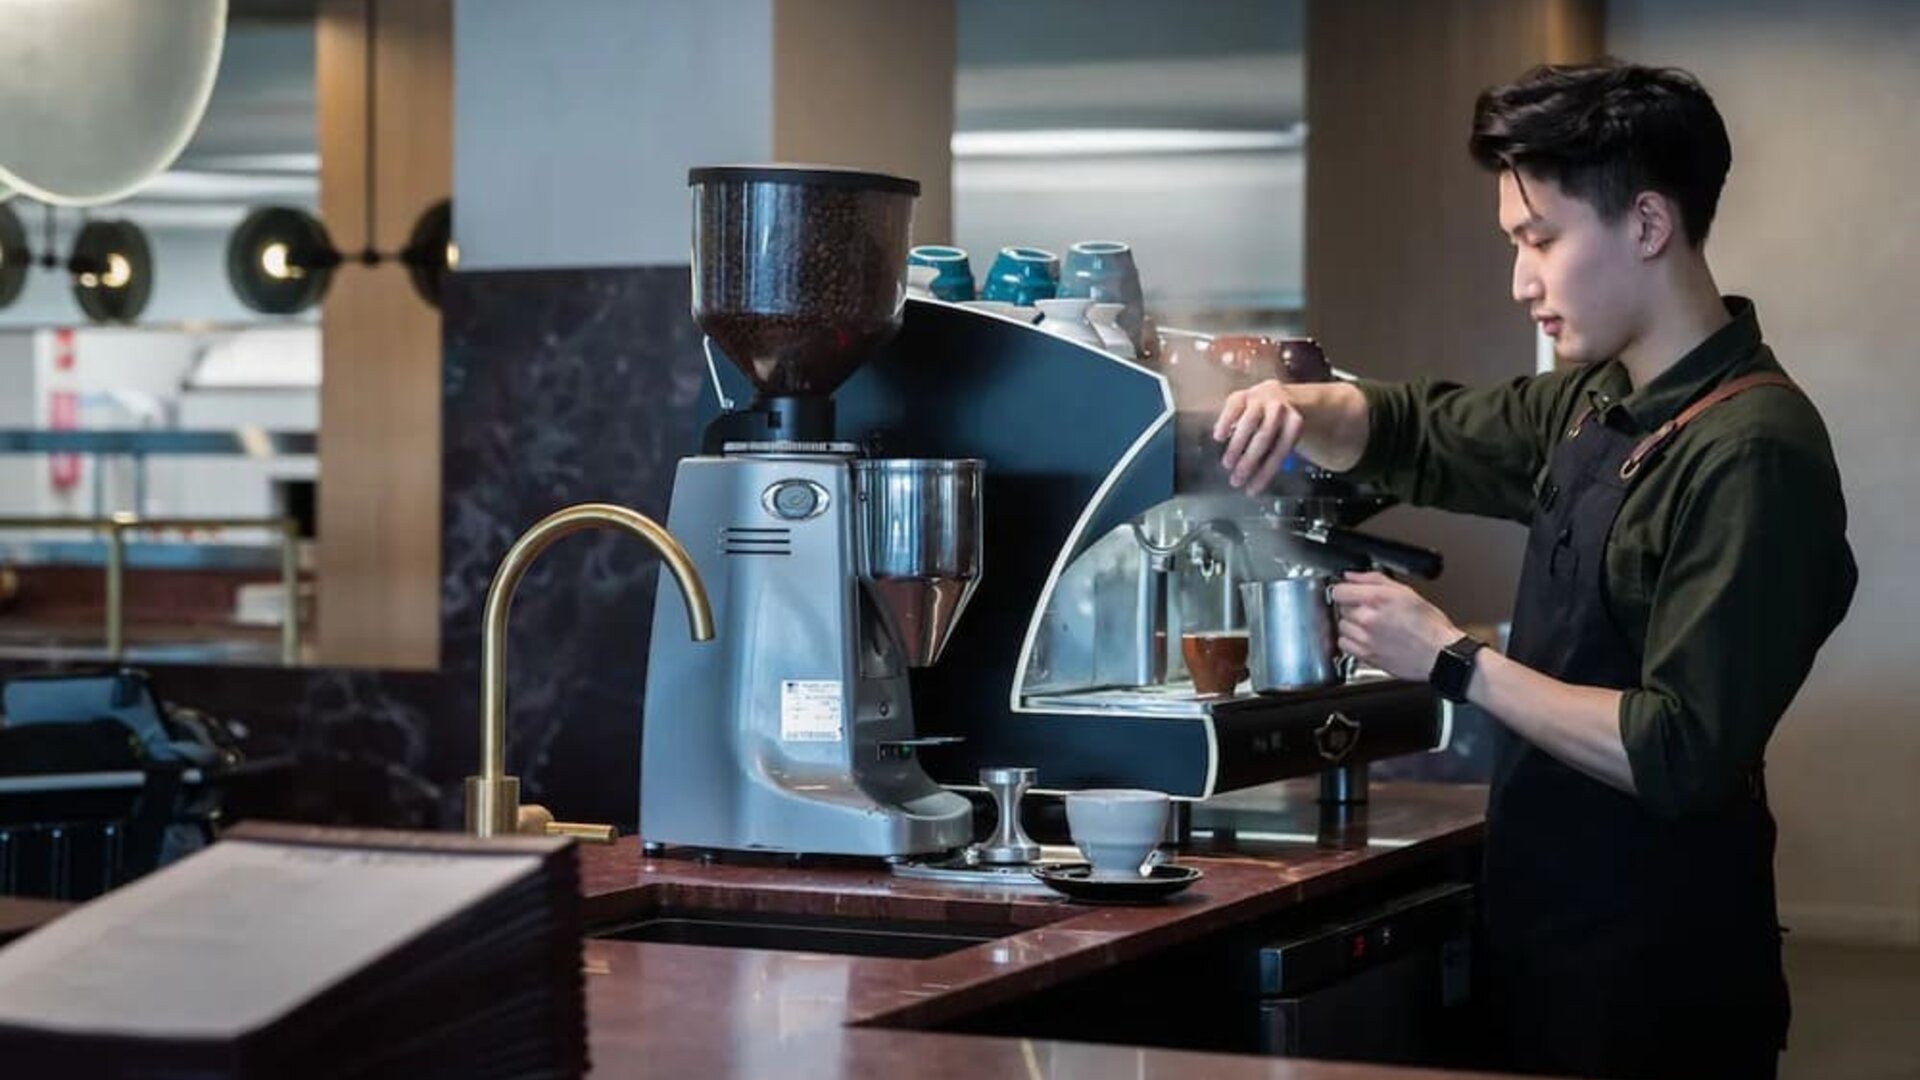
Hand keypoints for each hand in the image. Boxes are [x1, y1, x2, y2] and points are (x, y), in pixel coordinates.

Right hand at [1213, 379, 1303, 493]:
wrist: (1276, 396)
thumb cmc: (1277, 428)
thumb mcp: (1282, 441)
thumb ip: (1271, 457)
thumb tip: (1253, 483)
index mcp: (1294, 422)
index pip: (1280, 450)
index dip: (1266, 472)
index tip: (1252, 489)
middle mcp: (1280, 407)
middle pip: (1264, 436)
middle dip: (1249, 461)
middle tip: (1236, 479)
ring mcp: (1261, 398)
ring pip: (1249, 422)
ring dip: (1237, 446)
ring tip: (1227, 464)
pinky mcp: (1243, 394)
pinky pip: (1233, 407)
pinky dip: (1225, 422)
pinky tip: (1219, 437)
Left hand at [1328, 571, 1462, 682]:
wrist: (1440, 654)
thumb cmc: (1430, 626)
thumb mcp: (1406, 592)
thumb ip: (1374, 579)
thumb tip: (1352, 575)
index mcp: (1377, 599)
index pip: (1339, 591)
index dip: (1344, 590)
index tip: (1349, 593)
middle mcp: (1368, 618)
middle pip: (1341, 608)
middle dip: (1353, 607)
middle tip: (1370, 611)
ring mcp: (1365, 638)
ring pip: (1342, 626)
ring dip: (1351, 625)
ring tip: (1370, 626)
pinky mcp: (1366, 656)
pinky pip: (1344, 645)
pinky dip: (1351, 641)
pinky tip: (1365, 638)